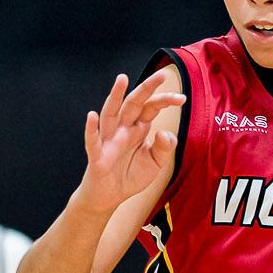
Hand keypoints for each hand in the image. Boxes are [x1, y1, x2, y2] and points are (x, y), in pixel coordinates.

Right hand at [78, 70, 183, 214]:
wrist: (110, 197)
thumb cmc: (130, 176)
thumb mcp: (155, 163)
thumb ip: (164, 148)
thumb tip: (166, 133)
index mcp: (138, 128)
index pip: (151, 108)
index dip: (165, 101)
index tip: (182, 98)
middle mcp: (123, 129)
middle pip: (134, 103)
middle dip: (146, 88)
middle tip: (162, 74)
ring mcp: (109, 140)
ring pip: (111, 113)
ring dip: (115, 96)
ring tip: (122, 80)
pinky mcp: (97, 155)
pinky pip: (93, 141)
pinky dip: (91, 129)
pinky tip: (92, 116)